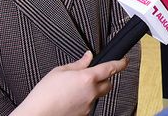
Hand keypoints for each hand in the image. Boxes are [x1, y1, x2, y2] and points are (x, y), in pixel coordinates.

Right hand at [12, 51, 127, 115]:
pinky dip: (83, 101)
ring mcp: (88, 105)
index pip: (110, 68)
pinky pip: (88, 105)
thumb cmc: (43, 95)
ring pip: (97, 95)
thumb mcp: (58, 72)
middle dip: (104, 79)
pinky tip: (70, 100)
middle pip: (107, 84)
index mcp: (87, 78)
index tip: (124, 61)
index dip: (120, 63)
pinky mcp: (84, 115)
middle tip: (92, 76)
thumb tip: (88, 57)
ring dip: (91, 91)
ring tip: (72, 90)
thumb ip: (77, 64)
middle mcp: (91, 92)